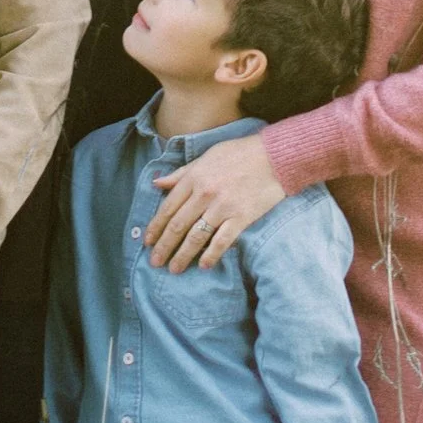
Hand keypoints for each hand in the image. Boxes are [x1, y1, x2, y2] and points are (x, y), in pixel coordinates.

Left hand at [145, 132, 287, 269]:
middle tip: (155, 262)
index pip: (168, 207)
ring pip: (196, 236)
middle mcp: (204, 194)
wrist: (274, 157)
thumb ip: (182, 173)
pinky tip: (203, 265)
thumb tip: (157, 183)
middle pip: (178, 225)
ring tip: (174, 269)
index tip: (148, 241)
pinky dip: (211, 255)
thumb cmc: (239, 154)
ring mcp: (223, 207)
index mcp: (194, 178)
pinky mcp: (241, 217)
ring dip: (182, 255)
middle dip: (164, 246)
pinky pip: (222, 241)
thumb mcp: (206, 157)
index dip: (156, 226)